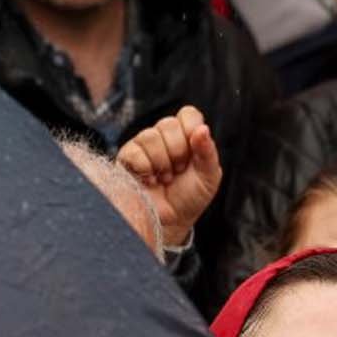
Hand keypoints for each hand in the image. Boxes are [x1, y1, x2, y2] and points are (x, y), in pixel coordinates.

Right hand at [116, 105, 221, 253]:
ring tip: (164, 177)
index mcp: (187, 136)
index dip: (191, 131)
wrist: (169, 222)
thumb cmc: (189, 199)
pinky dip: (146, 168)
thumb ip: (208, 152)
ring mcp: (144, 146)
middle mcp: (164, 137)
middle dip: (178, 152)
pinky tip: (150, 180)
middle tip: (178, 170)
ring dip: (161, 162)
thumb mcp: (209, 178)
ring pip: (150, 136)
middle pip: (169, 124)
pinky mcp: (127, 157)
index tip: (194, 153)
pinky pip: (134, 151)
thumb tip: (203, 129)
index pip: (188, 114)